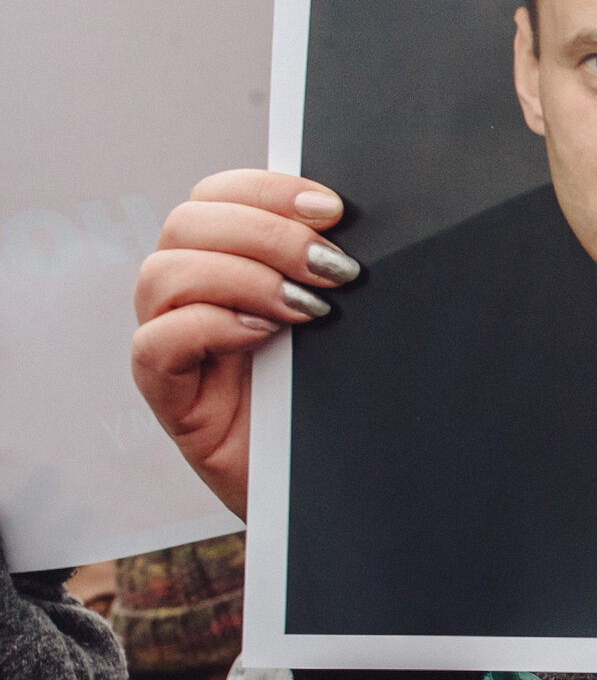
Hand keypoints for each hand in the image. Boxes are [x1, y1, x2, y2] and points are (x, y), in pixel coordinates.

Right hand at [130, 170, 360, 518]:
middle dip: (268, 234)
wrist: (337, 489)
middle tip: (334, 268)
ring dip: (244, 277)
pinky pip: (155, 342)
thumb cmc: (340, 399)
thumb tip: (358, 227)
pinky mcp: (167, 396)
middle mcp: (190, 295)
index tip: (334, 210)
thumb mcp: (345, 325)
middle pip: (189, 223)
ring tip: (307, 308)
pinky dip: (210, 326)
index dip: (269, 189)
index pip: (219, 195)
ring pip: (165, 274)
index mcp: (230, 262)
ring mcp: (173, 345)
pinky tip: (264, 336)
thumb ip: (334, 272)